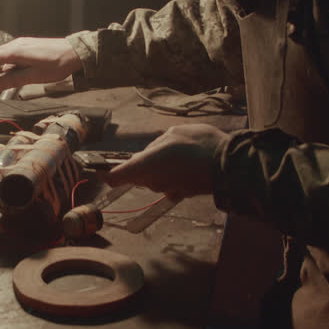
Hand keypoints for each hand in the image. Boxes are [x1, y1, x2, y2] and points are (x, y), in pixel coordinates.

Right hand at [0, 37, 82, 91]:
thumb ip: (13, 80)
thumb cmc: (58, 62)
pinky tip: (10, 77)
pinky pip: (10, 57)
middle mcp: (16, 45)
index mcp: (15, 51)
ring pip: (1, 58)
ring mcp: (21, 45)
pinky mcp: (26, 48)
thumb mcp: (35, 76)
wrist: (75, 52)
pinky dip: (6, 67)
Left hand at [104, 124, 228, 199]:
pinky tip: (183, 167)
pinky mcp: (180, 194)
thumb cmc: (199, 144)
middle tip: (158, 148)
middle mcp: (152, 181)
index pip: (115, 177)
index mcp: (145, 164)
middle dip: (140, 164)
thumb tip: (149, 153)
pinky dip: (170, 177)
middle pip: (136, 175)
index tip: (99, 169)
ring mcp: (166, 189)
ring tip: (177, 153)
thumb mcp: (173, 134)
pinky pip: (167, 185)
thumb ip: (156, 145)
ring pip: (152, 178)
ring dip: (157, 168)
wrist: (228, 165)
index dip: (104, 173)